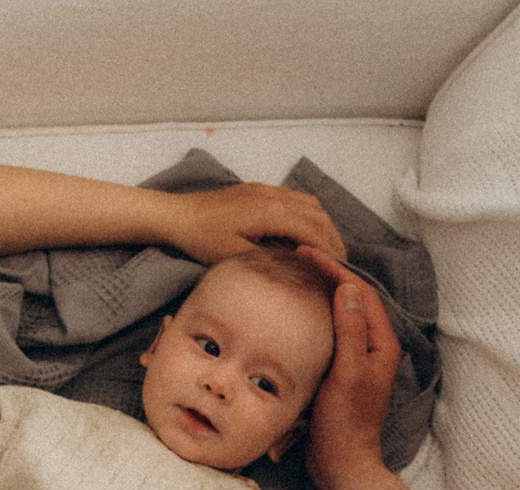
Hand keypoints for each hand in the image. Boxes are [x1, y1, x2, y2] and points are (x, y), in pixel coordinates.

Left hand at [165, 184, 345, 263]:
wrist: (178, 215)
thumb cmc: (201, 238)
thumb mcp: (235, 257)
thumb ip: (270, 260)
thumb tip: (297, 266)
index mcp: (271, 211)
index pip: (314, 230)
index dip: (330, 250)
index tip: (340, 269)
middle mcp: (274, 195)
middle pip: (318, 215)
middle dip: (333, 239)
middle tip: (341, 263)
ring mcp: (267, 190)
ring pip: (310, 204)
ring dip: (323, 225)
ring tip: (329, 249)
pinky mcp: (260, 191)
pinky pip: (296, 199)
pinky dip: (310, 216)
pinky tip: (307, 233)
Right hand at [297, 246, 400, 489]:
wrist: (341, 464)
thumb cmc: (345, 423)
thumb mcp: (347, 373)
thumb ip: (350, 330)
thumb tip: (346, 288)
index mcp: (381, 344)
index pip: (359, 292)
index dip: (334, 269)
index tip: (307, 253)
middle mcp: (373, 348)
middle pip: (352, 300)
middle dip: (328, 275)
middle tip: (299, 258)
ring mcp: (358, 360)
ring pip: (342, 315)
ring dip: (322, 294)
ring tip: (298, 278)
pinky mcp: (342, 372)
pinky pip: (331, 334)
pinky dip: (316, 318)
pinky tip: (298, 316)